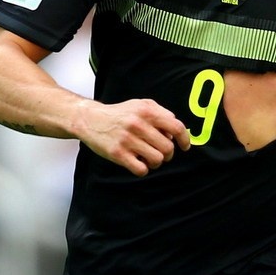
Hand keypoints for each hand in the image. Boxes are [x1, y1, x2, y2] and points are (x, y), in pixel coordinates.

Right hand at [74, 99, 190, 176]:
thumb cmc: (119, 114)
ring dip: (155, 162)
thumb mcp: (140, 105)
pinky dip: (142, 169)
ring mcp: (127, 140)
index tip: (184, 147)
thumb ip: (161, 113)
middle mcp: (138, 124)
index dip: (184, 140)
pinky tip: (137, 162)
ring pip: (157, 160)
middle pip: (168, 148)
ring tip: (147, 157)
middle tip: (160, 153)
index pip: (176, 127)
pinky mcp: (118, 154)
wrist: (90, 119)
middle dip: (167, 154)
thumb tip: (176, 130)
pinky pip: (141, 170)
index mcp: (146, 111)